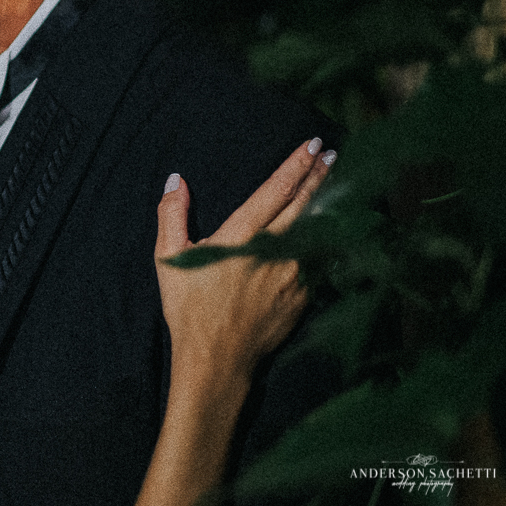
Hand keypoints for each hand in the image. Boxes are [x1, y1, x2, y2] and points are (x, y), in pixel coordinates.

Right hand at [154, 139, 333, 382]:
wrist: (216, 361)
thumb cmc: (189, 310)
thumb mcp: (168, 259)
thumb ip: (171, 216)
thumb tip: (176, 181)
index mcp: (241, 237)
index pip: (276, 191)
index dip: (296, 165)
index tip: (312, 144)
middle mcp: (274, 251)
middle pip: (305, 204)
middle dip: (319, 176)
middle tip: (331, 153)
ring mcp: (294, 275)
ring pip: (317, 230)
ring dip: (327, 205)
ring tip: (336, 185)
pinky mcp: (304, 297)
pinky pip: (319, 260)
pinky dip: (326, 240)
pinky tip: (332, 230)